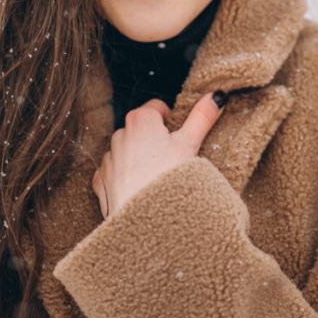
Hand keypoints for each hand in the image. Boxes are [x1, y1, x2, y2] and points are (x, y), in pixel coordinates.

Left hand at [91, 91, 226, 217]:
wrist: (147, 221)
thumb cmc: (168, 178)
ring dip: (139, 158)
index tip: (180, 137)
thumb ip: (202, 116)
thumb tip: (216, 96)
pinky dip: (124, 176)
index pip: (157, 107)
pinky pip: (113, 172)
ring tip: (157, 176)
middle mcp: (119, 134)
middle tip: (172, 159)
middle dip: (155, 139)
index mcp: (140, 120)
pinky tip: (139, 188)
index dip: (172, 120)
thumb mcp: (191, 144)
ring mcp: (108, 159)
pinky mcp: (101, 181)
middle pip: (141, 128)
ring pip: (126, 150)